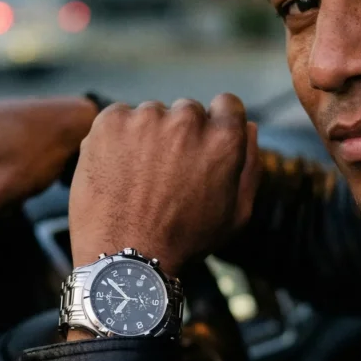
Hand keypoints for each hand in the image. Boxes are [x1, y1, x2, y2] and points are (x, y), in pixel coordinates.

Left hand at [69, 94, 259, 277]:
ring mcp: (146, 118)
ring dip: (147, 136)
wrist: (125, 257)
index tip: (200, 146)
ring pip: (151, 116)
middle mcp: (187, 120)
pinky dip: (117, 138)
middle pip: (187, 111)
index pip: (226, 104)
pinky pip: (119, 118)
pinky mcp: (110, 122)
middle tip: (165, 174)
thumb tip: (249, 126)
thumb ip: (249, 166)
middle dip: (180, 135)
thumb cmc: (184, 241)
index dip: (215, 125)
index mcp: (224, 138)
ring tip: (138, 179)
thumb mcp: (235, 214)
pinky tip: (118, 171)